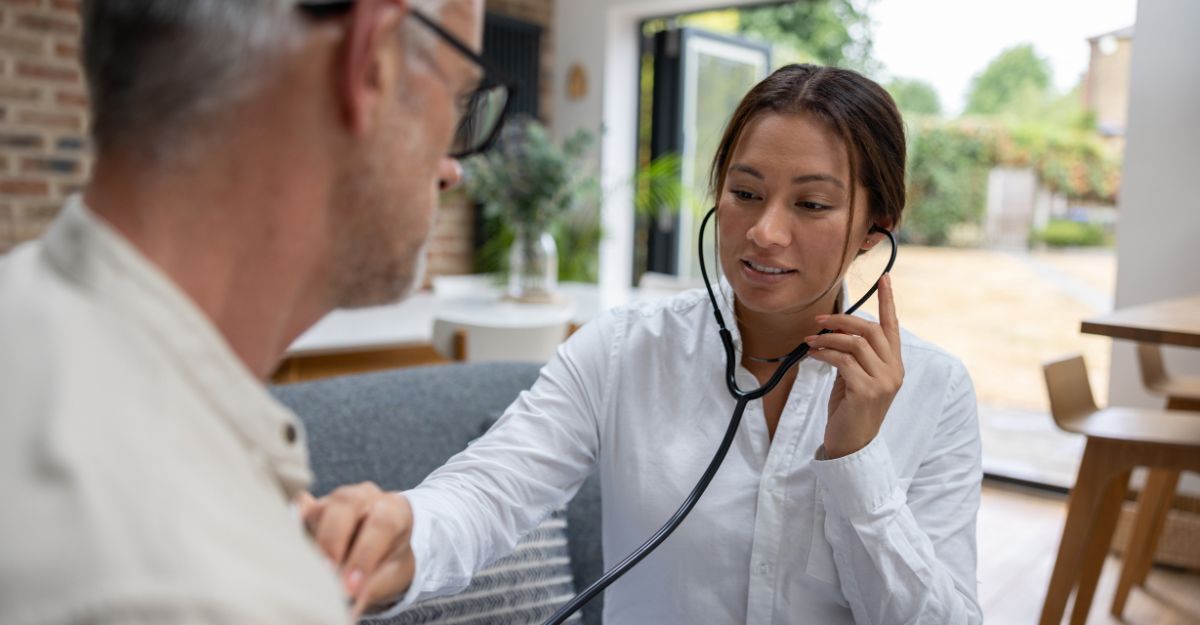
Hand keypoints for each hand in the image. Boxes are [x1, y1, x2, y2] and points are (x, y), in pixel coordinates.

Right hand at [296, 483, 414, 617]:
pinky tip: (291, 551)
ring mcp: (336, 499)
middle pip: (347, 505)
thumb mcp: (390, 575)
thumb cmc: (388, 562)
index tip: (351, 587)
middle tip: (326, 575)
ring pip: (320, 509)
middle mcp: (365, 497)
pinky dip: (293, 530)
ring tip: (310, 570)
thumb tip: (350, 605)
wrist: (379, 550)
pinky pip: (298, 513)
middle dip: (333, 542)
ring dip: (313, 540)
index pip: (382, 523)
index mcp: (394, 509)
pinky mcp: (312, 508)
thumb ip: (372, 586)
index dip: (365, 555)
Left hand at [806, 273, 903, 458]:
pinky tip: (812, 354)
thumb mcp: (855, 378)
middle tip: (818, 320)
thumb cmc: (850, 410)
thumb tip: (836, 332)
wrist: (852, 446)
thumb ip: (854, 356)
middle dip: (843, 320)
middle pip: (872, 330)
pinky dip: (825, 353)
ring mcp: (883, 381)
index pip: (893, 327)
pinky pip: (843, 361)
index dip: (888, 301)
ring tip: (810, 341)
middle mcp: (894, 371)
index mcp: (894, 365)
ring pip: (856, 344)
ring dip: (829, 338)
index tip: (885, 278)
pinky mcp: (866, 391)